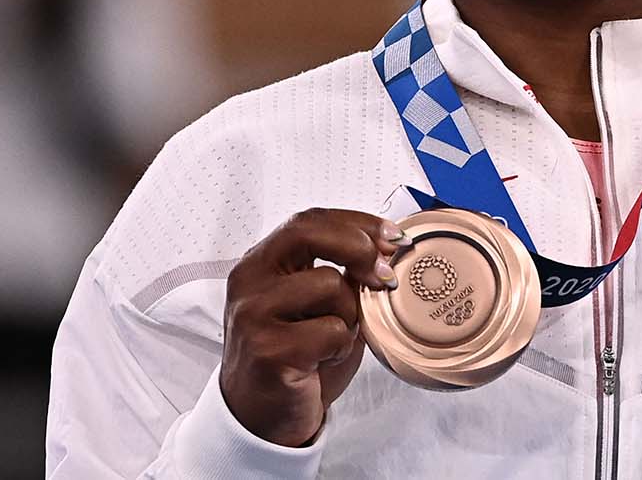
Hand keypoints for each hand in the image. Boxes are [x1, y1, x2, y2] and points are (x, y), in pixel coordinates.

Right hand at [219, 208, 406, 446]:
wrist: (262, 420)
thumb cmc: (296, 359)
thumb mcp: (319, 307)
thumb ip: (342, 274)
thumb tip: (387, 246)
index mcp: (261, 264)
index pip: (308, 220)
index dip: (356, 222)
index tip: (392, 236)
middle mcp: (249, 281)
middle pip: (309, 232)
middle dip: (358, 246)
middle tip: (384, 273)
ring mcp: (253, 314)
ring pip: (330, 285)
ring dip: (349, 314)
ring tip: (333, 339)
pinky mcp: (267, 350)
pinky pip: (331, 330)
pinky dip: (340, 347)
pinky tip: (321, 362)